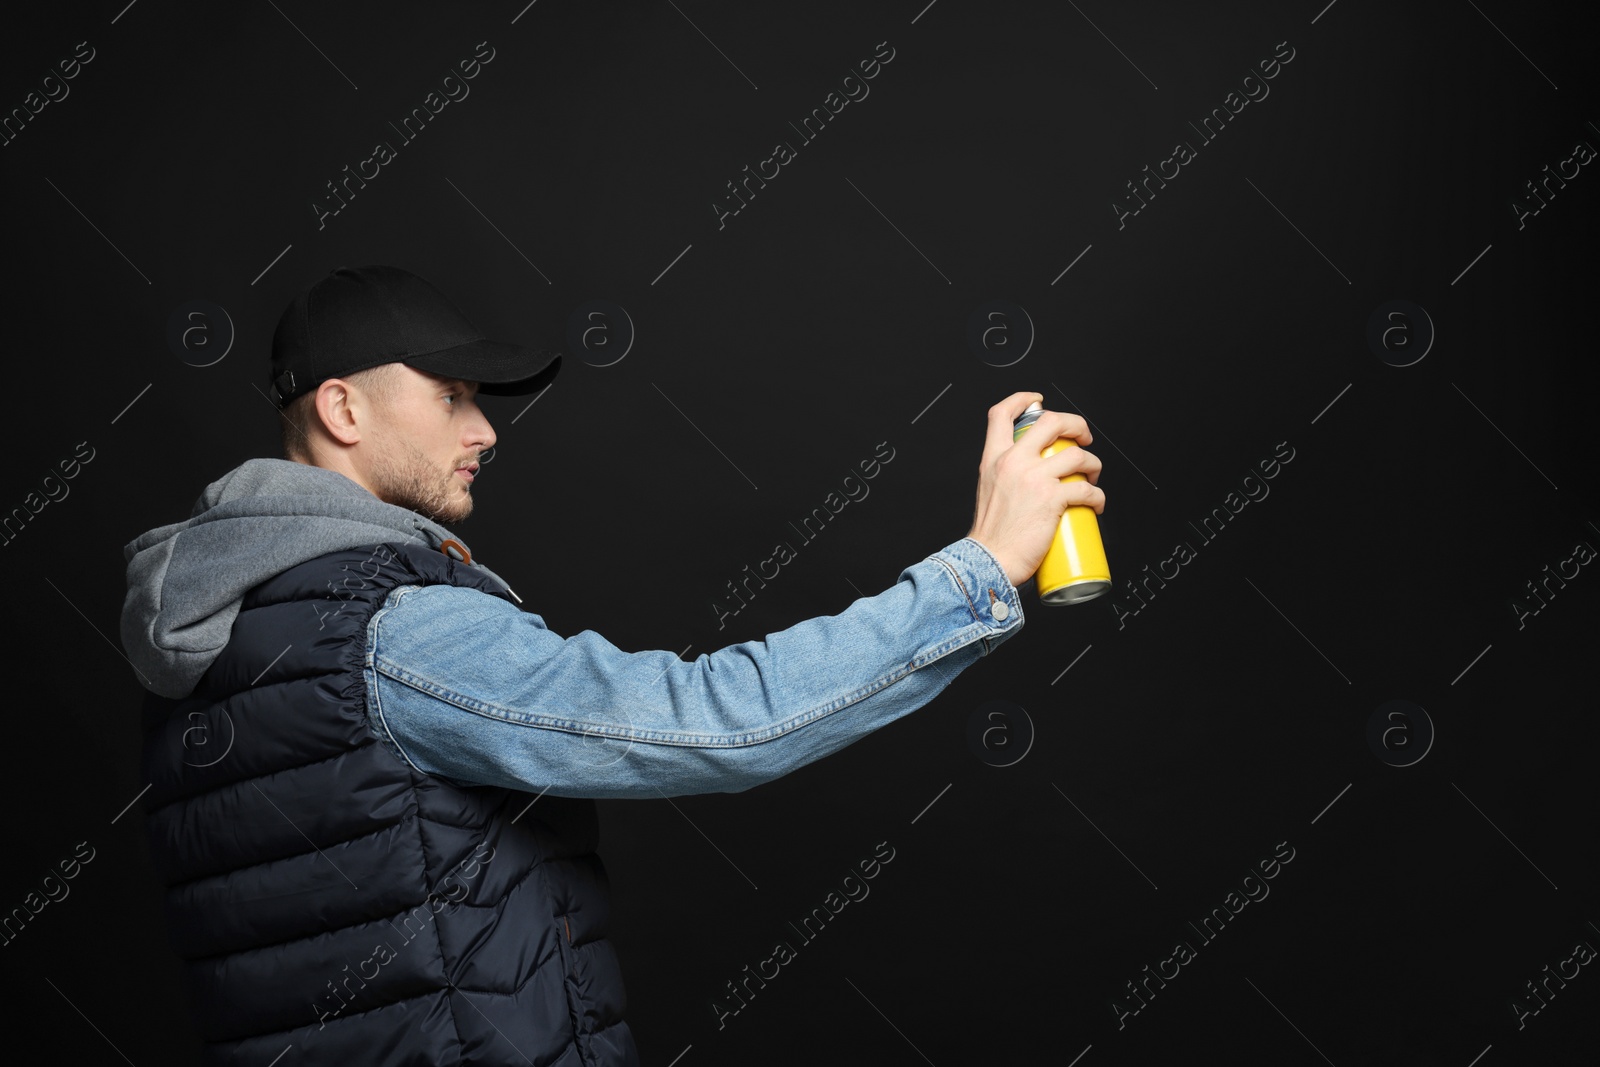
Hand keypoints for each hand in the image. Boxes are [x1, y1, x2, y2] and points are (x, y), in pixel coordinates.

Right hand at [964, 392, 1104, 587]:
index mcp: (993, 458)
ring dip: (1094, 464)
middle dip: (1076, 425)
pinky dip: (1098, 496)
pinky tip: (1096, 503)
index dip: (1022, 399)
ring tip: (1093, 477)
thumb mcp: (987, 491)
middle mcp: (1013, 462)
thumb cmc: (990, 535)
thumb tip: (1029, 476)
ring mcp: (1033, 478)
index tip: (1038, 401)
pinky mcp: (1052, 499)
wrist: (988, 561)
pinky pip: (1086, 489)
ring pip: (1078, 455)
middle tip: (1083, 438)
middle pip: (1052, 422)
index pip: (1001, 413)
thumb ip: (1004, 477)